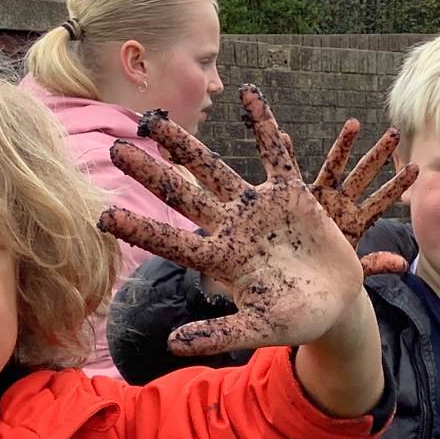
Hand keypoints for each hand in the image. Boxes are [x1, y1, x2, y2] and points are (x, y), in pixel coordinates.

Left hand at [100, 87, 368, 357]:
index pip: (171, 240)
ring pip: (216, 168)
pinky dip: (265, 125)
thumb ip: (219, 332)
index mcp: (221, 259)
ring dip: (187, 145)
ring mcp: (259, 207)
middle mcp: (232, 228)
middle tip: (117, 149)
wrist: (337, 305)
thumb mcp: (260, 329)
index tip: (102, 215)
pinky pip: (276, 153)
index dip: (139, 228)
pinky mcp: (292, 194)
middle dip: (151, 173)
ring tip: (155, 121)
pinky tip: (249, 94)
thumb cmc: (297, 321)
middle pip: (182, 195)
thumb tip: (171, 344)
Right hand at [297, 120, 416, 276]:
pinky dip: (288, 154)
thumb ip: (375, 264)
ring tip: (355, 123)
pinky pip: (292, 172)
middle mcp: (341, 204)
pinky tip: (286, 137)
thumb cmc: (327, 276)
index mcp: (356, 221)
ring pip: (334, 166)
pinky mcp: (299, 197)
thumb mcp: (352, 270)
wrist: (301, 277)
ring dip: (344, 145)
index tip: (416, 168)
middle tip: (394, 134)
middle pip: (363, 175)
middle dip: (378, 155)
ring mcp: (321, 198)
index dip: (397, 185)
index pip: (381, 200)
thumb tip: (403, 264)